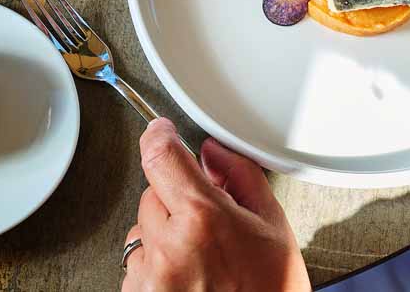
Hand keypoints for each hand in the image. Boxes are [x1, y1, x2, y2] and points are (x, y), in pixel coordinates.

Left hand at [121, 119, 309, 291]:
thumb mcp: (272, 224)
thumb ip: (240, 178)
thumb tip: (214, 153)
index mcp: (204, 219)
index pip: (162, 158)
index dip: (159, 136)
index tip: (161, 131)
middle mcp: (170, 247)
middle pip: (153, 194)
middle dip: (177, 198)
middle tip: (209, 219)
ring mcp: (151, 278)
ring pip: (143, 231)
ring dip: (164, 234)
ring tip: (202, 257)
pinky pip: (138, 265)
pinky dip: (158, 264)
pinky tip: (190, 277)